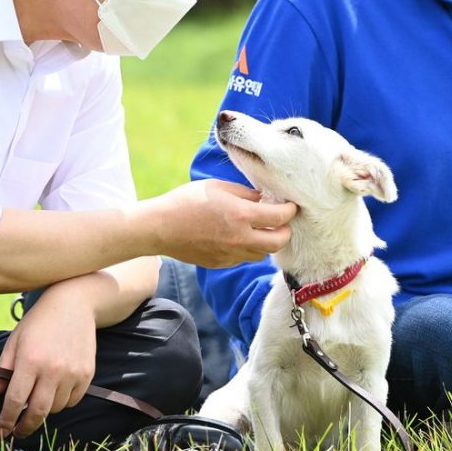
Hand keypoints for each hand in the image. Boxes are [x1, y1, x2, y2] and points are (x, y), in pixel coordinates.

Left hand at [0, 282, 95, 438]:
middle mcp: (53, 369)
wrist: (75, 303)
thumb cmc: (40, 321)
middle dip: (25, 427)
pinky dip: (63, 401)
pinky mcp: (87, 373)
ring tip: (38, 398)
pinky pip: (73, 400)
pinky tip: (56, 389)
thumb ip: (2, 370)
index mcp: (30, 360)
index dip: (6, 420)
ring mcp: (73, 372)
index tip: (2, 430)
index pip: (15, 401)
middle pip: (37, 412)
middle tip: (17, 432)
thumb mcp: (15, 340)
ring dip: (44, 410)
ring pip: (56, 408)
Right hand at [139, 179, 296, 267]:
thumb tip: (264, 199)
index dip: (290, 210)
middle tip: (282, 221)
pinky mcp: (222, 263)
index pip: (279, 217)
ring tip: (261, 229)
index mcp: (241, 215)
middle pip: (278, 242)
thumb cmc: (187, 201)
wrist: (160, 227)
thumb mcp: (218, 187)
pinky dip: (248, 248)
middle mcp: (240, 238)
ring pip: (262, 253)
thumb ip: (245, 193)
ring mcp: (231, 254)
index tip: (291, 205)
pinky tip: (240, 236)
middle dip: (285, 231)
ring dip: (267, 242)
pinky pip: (244, 257)